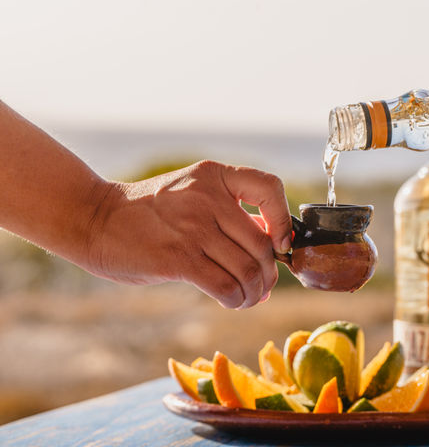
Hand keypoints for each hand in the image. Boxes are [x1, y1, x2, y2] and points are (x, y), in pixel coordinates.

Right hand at [86, 161, 291, 308]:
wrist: (96, 219)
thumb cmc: (150, 212)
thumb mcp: (192, 193)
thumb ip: (229, 214)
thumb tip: (271, 256)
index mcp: (215, 176)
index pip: (269, 188)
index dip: (284, 222)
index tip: (280, 245)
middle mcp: (208, 197)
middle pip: (262, 245)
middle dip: (269, 274)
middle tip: (261, 287)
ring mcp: (194, 227)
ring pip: (248, 270)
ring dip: (254, 293)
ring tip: (247, 298)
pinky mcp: (179, 258)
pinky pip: (225, 286)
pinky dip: (236, 300)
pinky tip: (231, 301)